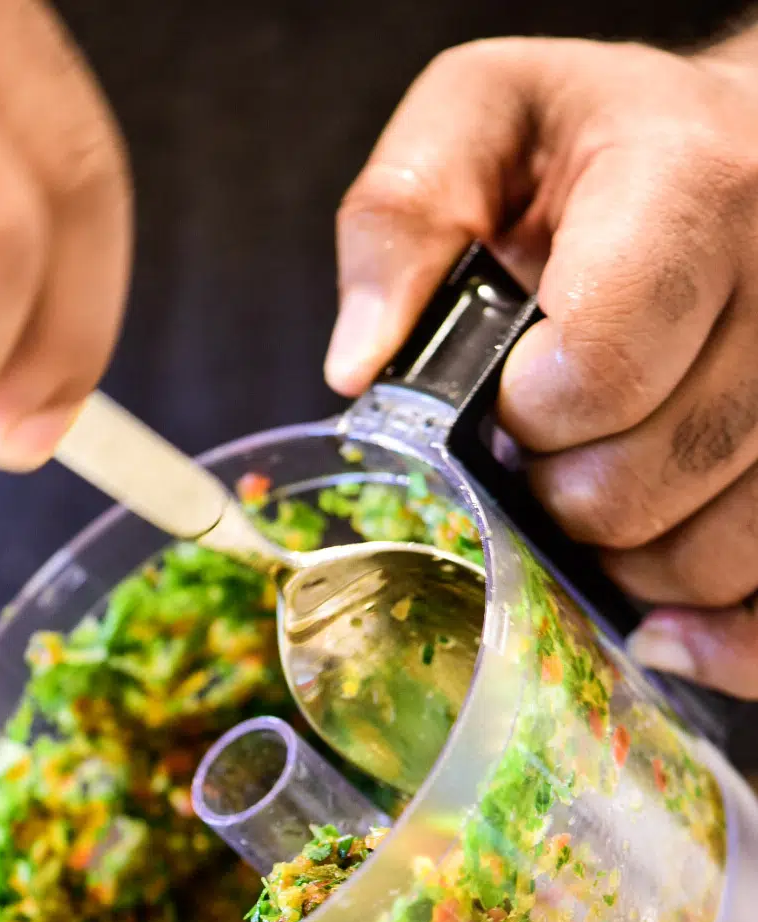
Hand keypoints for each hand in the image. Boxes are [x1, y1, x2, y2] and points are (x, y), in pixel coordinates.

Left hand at [325, 35, 757, 698]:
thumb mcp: (486, 121)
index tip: (511, 396)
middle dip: (559, 494)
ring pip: (715, 558)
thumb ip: (403, 215)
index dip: (530, 412)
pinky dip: (712, 643)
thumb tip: (357, 367)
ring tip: (595, 492)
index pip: (603, 365)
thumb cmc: (598, 148)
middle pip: (646, 481)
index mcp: (692, 194)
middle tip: (544, 451)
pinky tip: (654, 627)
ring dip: (622, 563)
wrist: (732, 155)